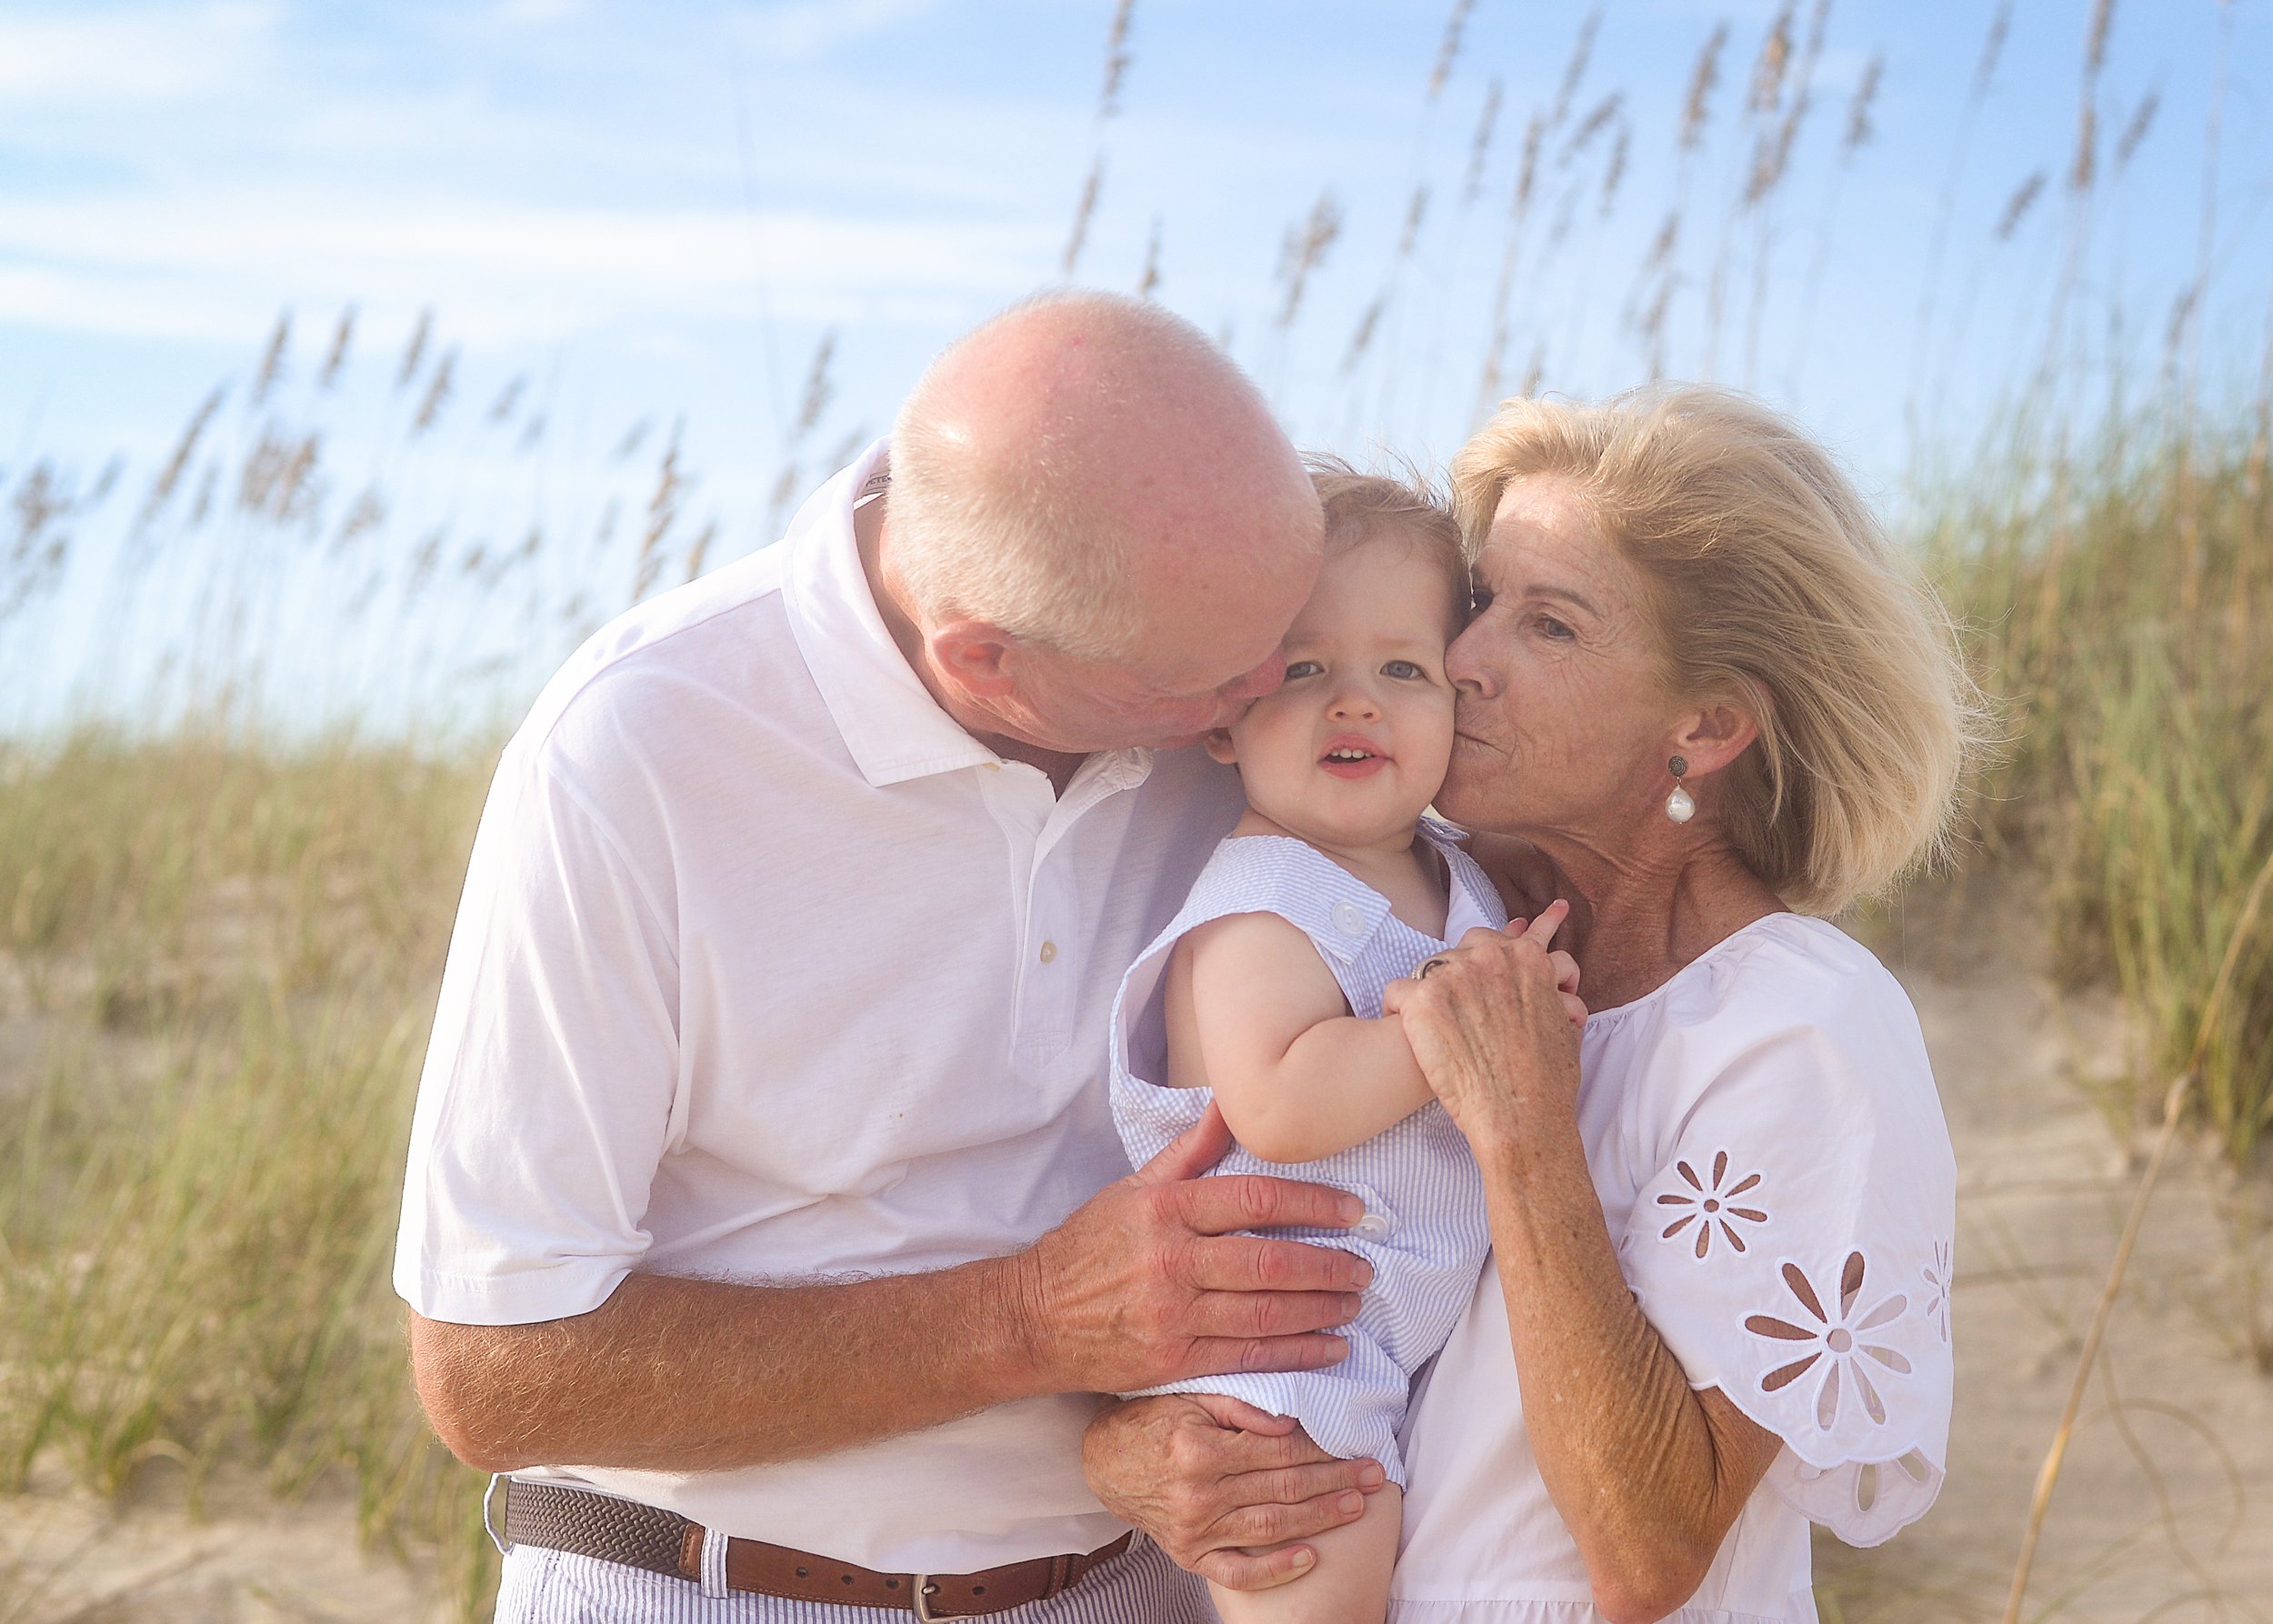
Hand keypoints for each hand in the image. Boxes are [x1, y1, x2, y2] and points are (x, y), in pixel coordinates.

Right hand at [1009, 1105, 1373, 1394]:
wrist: (1034, 1316)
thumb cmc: (1089, 1246)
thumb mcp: (1132, 1188)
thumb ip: (1188, 1151)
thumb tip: (1229, 1105)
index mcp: (1164, 1209)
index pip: (1254, 1198)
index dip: (1312, 1203)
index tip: (1353, 1210)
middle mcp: (1170, 1259)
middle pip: (1269, 1260)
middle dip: (1328, 1264)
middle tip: (1365, 1267)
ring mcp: (1172, 1314)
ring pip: (1266, 1312)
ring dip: (1321, 1309)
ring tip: (1354, 1303)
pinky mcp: (1173, 1360)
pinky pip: (1248, 1356)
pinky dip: (1296, 1354)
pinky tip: (1329, 1348)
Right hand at [1083, 1394, 1384, 1588]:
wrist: (1105, 1461)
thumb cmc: (1151, 1420)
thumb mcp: (1189, 1395)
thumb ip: (1239, 1404)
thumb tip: (1288, 1420)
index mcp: (1198, 1448)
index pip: (1277, 1450)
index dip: (1321, 1448)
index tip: (1357, 1444)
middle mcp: (1197, 1494)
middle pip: (1281, 1488)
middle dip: (1334, 1481)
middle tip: (1374, 1475)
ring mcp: (1194, 1530)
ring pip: (1269, 1527)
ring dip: (1319, 1518)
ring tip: (1355, 1507)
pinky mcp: (1189, 1555)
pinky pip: (1237, 1571)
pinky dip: (1274, 1568)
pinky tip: (1309, 1558)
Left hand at [1382, 903, 1584, 1142]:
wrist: (1520, 1117)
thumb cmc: (1547, 1081)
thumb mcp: (1565, 1023)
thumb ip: (1552, 994)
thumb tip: (1554, 990)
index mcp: (1528, 958)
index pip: (1507, 938)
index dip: (1504, 947)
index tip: (1508, 942)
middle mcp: (1489, 957)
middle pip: (1466, 947)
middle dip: (1467, 970)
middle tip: (1468, 1000)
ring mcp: (1453, 974)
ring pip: (1431, 966)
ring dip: (1435, 990)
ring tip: (1437, 1021)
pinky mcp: (1422, 999)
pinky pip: (1397, 992)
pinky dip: (1398, 1010)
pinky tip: (1405, 1028)